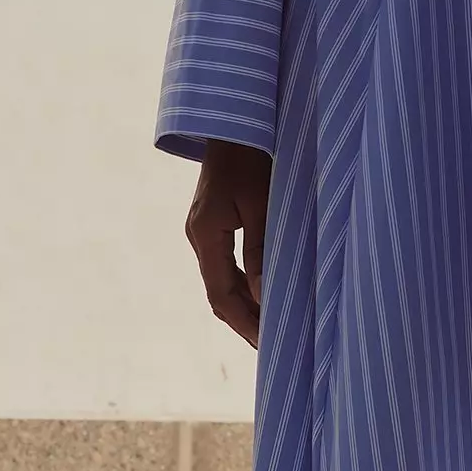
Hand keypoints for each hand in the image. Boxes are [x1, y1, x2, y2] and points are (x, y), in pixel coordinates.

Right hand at [186, 139, 270, 347]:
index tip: (267, 345)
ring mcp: (203, 229)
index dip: (245, 323)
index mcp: (206, 235)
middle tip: (272, 346)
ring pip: (221, 280)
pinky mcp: (212, 222)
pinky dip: (243, 283)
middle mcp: (198, 236)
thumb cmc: (253, 158)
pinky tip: (262, 293)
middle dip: (244, 321)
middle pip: (219, 293)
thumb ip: (262, 252)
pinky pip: (225, 263)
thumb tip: (263, 298)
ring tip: (270, 328)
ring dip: (244, 304)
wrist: (234, 124)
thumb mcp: (262, 205)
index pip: (222, 294)